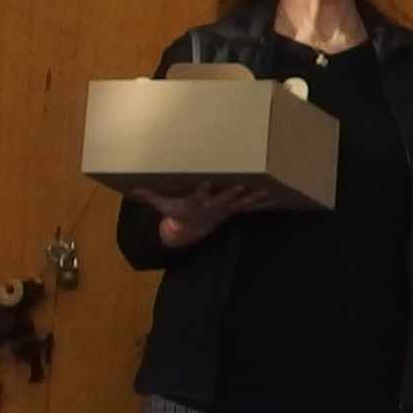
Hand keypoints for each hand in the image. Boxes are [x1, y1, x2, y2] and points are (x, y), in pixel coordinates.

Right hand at [135, 180, 279, 249]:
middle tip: (243, 184)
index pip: (197, 196)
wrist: (192, 228)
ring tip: (267, 190)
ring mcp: (227, 207)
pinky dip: (266, 201)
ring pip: (243, 202)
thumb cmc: (177, 211)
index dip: (201, 191)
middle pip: (224, 198)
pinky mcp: (236, 208)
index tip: (205, 184)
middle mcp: (213, 205)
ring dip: (255, 197)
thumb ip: (150, 195)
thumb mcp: (162, 205)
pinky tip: (278, 195)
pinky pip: (253, 205)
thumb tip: (133, 187)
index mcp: (194, 202)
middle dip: (234, 192)